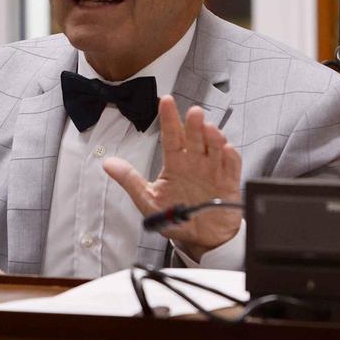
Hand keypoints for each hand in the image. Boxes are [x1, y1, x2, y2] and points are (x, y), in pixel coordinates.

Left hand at [103, 95, 241, 261]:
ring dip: (214, 137)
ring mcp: (213, 170)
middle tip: (194, 113)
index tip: (166, 101)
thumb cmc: (176, 217)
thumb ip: (130, 180)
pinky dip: (230, 156)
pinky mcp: (228, 182)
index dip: (169, 118)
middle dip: (194, 124)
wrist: (201, 239)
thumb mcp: (149, 200)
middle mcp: (195, 162)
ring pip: (214, 146)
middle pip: (195, 137)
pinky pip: (232, 165)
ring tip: (210, 131)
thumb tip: (107, 163)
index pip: (171, 136)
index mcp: (176, 163)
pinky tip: (226, 150)